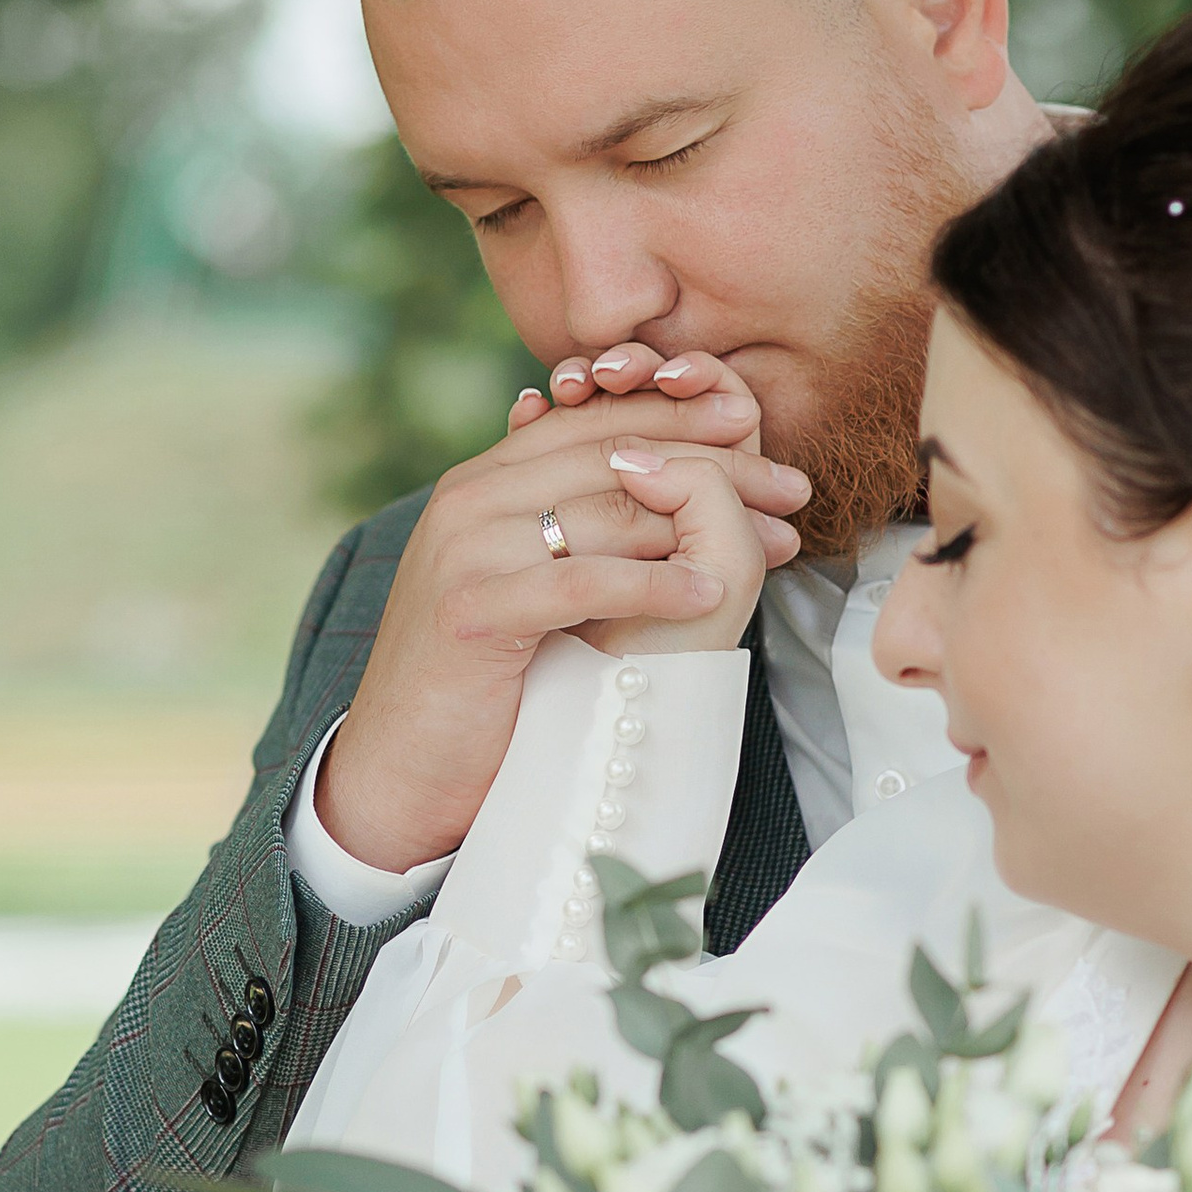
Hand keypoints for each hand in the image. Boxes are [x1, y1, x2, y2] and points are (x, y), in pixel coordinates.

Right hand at [314, 364, 809, 869]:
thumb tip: (653, 477)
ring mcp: (463, 548)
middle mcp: (467, 498)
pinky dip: (651, 584)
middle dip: (713, 465)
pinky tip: (710, 591)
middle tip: (791, 486)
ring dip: (703, 522)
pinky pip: (580, 581)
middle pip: (611, 458)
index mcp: (481, 482)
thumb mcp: (527, 586)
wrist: (400, 771)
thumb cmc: (477, 686)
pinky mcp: (471, 608)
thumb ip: (568, 524)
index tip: (759, 427)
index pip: (595, 425)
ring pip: (602, 510)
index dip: (682, 420)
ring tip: (777, 538)